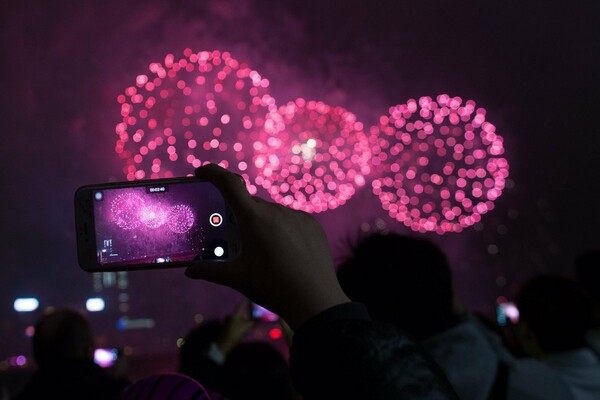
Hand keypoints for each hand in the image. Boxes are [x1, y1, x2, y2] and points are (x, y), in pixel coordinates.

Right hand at [185, 164, 349, 329]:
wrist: (315, 301)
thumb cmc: (272, 288)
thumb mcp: (237, 278)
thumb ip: (210, 271)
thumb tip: (189, 271)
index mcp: (254, 219)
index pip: (229, 184)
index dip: (213, 173)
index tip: (202, 172)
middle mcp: (276, 211)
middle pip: (250, 203)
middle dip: (239, 214)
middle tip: (234, 234)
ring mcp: (297, 216)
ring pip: (271, 212)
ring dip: (262, 223)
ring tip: (262, 250)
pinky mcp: (312, 225)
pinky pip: (291, 220)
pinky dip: (282, 229)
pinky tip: (283, 251)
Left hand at [217, 298, 253, 354]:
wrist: (224, 343)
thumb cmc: (236, 333)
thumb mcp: (247, 327)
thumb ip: (253, 321)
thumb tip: (258, 318)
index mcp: (235, 314)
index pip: (242, 304)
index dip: (246, 300)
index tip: (249, 297)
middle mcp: (230, 315)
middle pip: (240, 312)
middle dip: (246, 314)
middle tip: (251, 316)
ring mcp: (227, 320)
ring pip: (238, 318)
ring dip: (242, 320)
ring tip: (247, 325)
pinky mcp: (226, 325)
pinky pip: (235, 322)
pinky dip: (239, 324)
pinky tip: (241, 329)